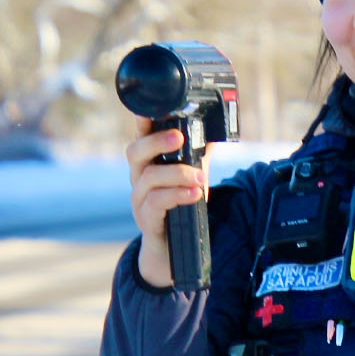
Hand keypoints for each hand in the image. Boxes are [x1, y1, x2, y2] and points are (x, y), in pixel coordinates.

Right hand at [126, 115, 204, 287]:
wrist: (172, 245)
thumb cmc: (180, 203)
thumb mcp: (192, 175)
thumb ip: (200, 153)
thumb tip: (218, 129)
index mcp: (148, 162)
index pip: (140, 136)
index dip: (142, 122)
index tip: (147, 110)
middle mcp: (138, 177)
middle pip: (136, 152)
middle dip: (157, 142)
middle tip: (180, 137)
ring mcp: (139, 198)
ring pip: (149, 177)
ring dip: (177, 173)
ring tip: (200, 176)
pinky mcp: (146, 218)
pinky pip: (157, 202)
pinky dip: (178, 196)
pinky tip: (195, 194)